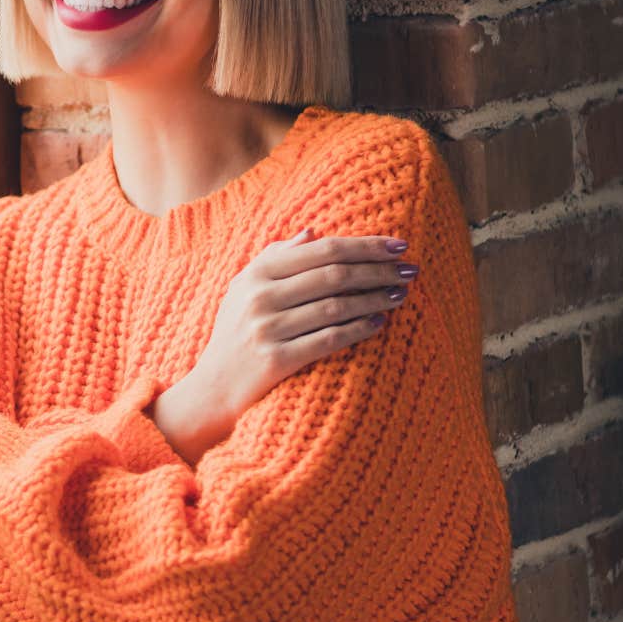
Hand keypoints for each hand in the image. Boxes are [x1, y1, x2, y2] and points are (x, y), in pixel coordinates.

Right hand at [177, 228, 416, 444]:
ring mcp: (267, 329)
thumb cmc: (235, 334)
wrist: (212, 389)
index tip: (398, 245)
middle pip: (334, 274)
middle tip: (410, 269)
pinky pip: (328, 339)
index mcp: (256, 273)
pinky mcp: (276, 361)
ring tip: (401, 294)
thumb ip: (273, 258)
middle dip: (378, 269)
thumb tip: (311, 232)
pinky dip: (358, 329)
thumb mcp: (243, 290)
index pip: (322, 250)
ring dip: (375, 298)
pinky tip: (380, 323)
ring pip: (336, 306)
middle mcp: (260, 297)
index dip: (365, 245)